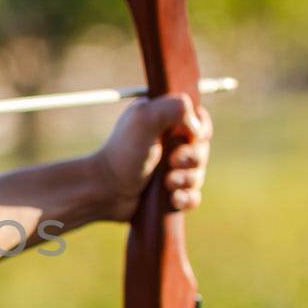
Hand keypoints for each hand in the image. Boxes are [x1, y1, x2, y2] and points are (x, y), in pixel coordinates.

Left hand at [92, 94, 211, 221]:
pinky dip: (186, 198)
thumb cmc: (122, 153)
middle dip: (192, 158)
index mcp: (163, 118)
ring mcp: (170, 168)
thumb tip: (197, 127)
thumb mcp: (144, 118)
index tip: (191, 136)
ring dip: (187, 180)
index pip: (199, 119)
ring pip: (199, 174)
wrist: (105, 190)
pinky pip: (193, 196)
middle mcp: (168, 142)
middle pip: (202, 148)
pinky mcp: (170, 191)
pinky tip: (173, 199)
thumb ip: (175, 107)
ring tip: (167, 183)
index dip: (200, 129)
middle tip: (172, 162)